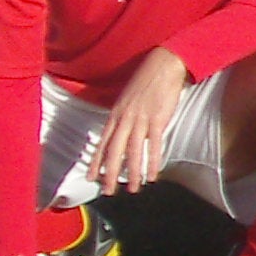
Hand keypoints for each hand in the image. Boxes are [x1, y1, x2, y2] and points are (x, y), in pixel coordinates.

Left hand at [89, 48, 188, 193]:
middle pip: (113, 151)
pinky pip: (153, 145)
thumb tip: (122, 129)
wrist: (164, 64)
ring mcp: (141, 120)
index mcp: (116, 114)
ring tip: (132, 189)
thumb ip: (124, 114)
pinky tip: (151, 175)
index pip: (103, 143)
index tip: (91, 177)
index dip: (96, 161)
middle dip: (109, 173)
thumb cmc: (147, 78)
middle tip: (107, 191)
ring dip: (131, 173)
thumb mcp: (128, 97)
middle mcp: (124, 119)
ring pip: (132, 152)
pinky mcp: (158, 120)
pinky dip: (151, 162)